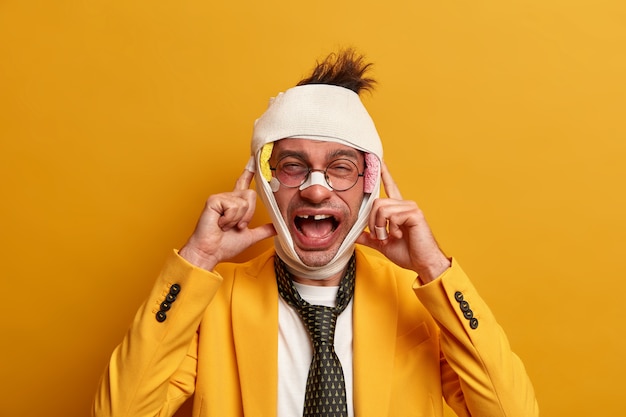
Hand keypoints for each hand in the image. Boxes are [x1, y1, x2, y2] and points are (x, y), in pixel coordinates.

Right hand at [179, 170, 275, 270]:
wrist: (210, 253)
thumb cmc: (224, 246)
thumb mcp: (250, 236)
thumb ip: (264, 230)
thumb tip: (278, 228)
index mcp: (235, 204)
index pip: (244, 184)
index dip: (249, 172)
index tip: (253, 160)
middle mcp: (228, 198)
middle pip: (251, 195)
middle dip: (248, 215)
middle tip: (237, 226)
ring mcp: (220, 198)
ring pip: (244, 202)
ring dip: (238, 219)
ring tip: (226, 225)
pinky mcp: (214, 200)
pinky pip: (233, 206)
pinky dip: (230, 219)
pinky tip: (220, 223)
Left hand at [356, 161, 450, 282]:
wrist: (423, 263)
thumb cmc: (408, 254)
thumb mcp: (383, 245)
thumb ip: (370, 238)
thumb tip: (354, 236)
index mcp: (398, 210)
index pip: (390, 188)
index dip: (385, 174)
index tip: (379, 161)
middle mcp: (405, 205)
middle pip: (376, 203)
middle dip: (373, 222)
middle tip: (381, 235)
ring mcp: (410, 207)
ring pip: (381, 208)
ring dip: (381, 227)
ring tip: (391, 236)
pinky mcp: (414, 213)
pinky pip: (392, 216)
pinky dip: (391, 228)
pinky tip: (400, 234)